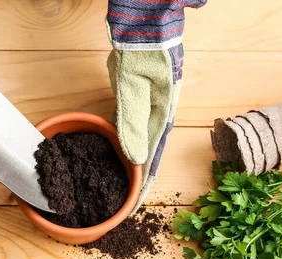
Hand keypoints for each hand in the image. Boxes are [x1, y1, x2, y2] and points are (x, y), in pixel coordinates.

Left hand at [107, 0, 206, 210]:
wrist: (143, 28)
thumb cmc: (141, 56)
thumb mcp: (134, 90)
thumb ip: (132, 124)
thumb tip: (135, 160)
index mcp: (161, 120)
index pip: (152, 161)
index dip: (145, 186)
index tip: (136, 207)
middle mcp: (158, 119)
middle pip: (148, 157)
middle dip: (140, 182)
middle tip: (129, 203)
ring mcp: (149, 111)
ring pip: (140, 145)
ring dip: (133, 166)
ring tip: (126, 187)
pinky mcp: (136, 102)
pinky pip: (131, 131)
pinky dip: (127, 147)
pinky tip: (121, 156)